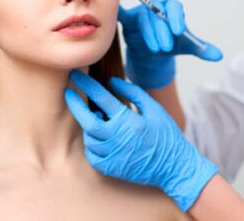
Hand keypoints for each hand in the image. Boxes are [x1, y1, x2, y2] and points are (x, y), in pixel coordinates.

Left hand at [65, 69, 218, 210]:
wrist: (174, 166)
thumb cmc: (166, 134)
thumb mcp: (154, 109)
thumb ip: (133, 92)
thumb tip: (111, 81)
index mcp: (129, 121)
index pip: (101, 98)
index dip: (86, 84)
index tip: (76, 75)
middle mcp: (118, 139)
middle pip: (86, 120)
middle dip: (75, 105)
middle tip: (68, 93)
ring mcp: (113, 156)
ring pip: (89, 138)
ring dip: (89, 126)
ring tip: (99, 119)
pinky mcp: (110, 168)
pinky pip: (92, 155)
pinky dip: (92, 145)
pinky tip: (101, 138)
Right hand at [118, 0, 221, 88]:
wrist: (155, 53)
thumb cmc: (171, 44)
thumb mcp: (188, 48)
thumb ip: (202, 49)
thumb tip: (218, 56)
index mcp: (171, 8)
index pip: (173, 7)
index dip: (176, 18)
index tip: (179, 31)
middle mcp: (155, 7)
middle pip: (158, 14)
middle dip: (163, 31)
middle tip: (167, 47)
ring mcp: (141, 12)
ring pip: (144, 20)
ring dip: (150, 35)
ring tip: (156, 49)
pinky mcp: (128, 20)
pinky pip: (122, 14)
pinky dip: (118, 12)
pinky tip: (115, 13)